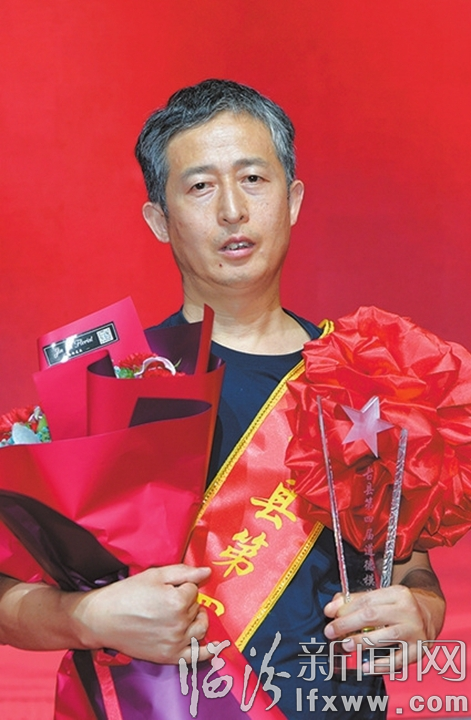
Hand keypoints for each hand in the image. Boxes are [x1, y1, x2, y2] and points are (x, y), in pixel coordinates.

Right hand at [64, 564, 211, 663]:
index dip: (181, 586)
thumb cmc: (127, 594)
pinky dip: (209, 651)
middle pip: (197, 607)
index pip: (193, 589)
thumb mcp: (155, 575)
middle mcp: (180, 624)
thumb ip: (184, 572)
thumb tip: (207, 573)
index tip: (165, 589)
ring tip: (181, 615)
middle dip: (187, 601)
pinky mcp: (170, 657)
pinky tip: (218, 647)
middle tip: (167, 600)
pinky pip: (197, 656)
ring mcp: (176, 643)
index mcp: (177, 601)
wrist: (103, 619)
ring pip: (200, 627)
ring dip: (196, 619)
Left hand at [324, 583, 444, 671]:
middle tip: (330, 632)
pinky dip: (380, 665)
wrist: (431, 613)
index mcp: (397, 593)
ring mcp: (415, 631)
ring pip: (384, 637)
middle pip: (372, 616)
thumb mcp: (381, 596)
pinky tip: (365, 666)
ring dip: (361, 643)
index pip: (366, 601)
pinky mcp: (419, 650)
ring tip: (345, 646)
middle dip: (347, 625)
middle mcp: (408, 610)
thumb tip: (331, 608)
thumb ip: (355, 600)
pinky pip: (397, 660)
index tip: (329, 614)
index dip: (345, 609)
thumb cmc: (399, 606)